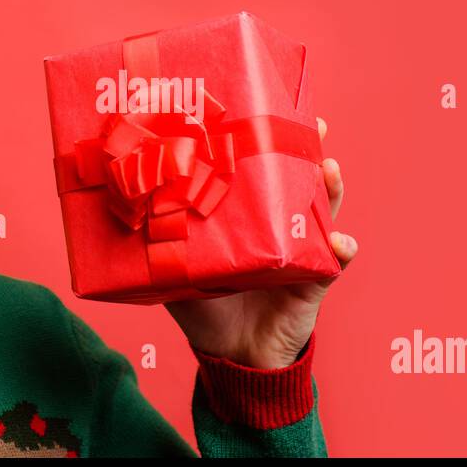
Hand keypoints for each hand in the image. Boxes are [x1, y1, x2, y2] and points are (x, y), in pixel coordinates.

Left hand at [163, 116, 357, 368]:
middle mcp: (279, 225)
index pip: (259, 171)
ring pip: (324, 209)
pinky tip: (340, 242)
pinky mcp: (316, 279)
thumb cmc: (206, 310)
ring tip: (330, 169)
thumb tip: (124, 207)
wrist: (233, 356)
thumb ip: (160, 242)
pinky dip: (342, 249)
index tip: (267, 110)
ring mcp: (302, 249)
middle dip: (308, 149)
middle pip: (298, 179)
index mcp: (248, 217)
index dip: (266, 143)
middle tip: (311, 125)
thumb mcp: (176, 271)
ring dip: (330, 188)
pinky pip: (336, 260)